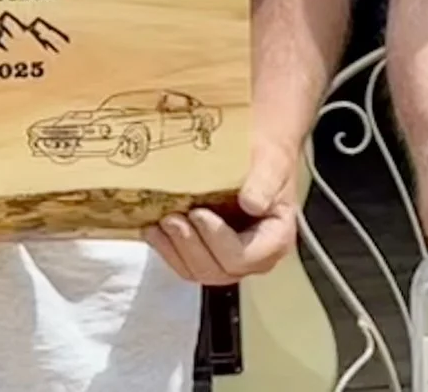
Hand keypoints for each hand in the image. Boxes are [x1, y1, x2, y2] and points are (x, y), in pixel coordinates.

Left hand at [147, 136, 301, 285]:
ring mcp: (229, 260)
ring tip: (159, 224)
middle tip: (172, 219)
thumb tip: (251, 204)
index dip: (217, 240)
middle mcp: (254, 258)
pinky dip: (166, 250)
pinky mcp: (208, 255)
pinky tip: (152, 230)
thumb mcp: (272, 163)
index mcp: (275, 239)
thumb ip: (264, 183)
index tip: (198, 213)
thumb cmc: (267, 158)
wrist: (257, 155)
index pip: (244, 256)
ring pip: (197, 272)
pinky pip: (184, 265)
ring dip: (173, 250)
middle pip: (217, 271)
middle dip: (190, 246)